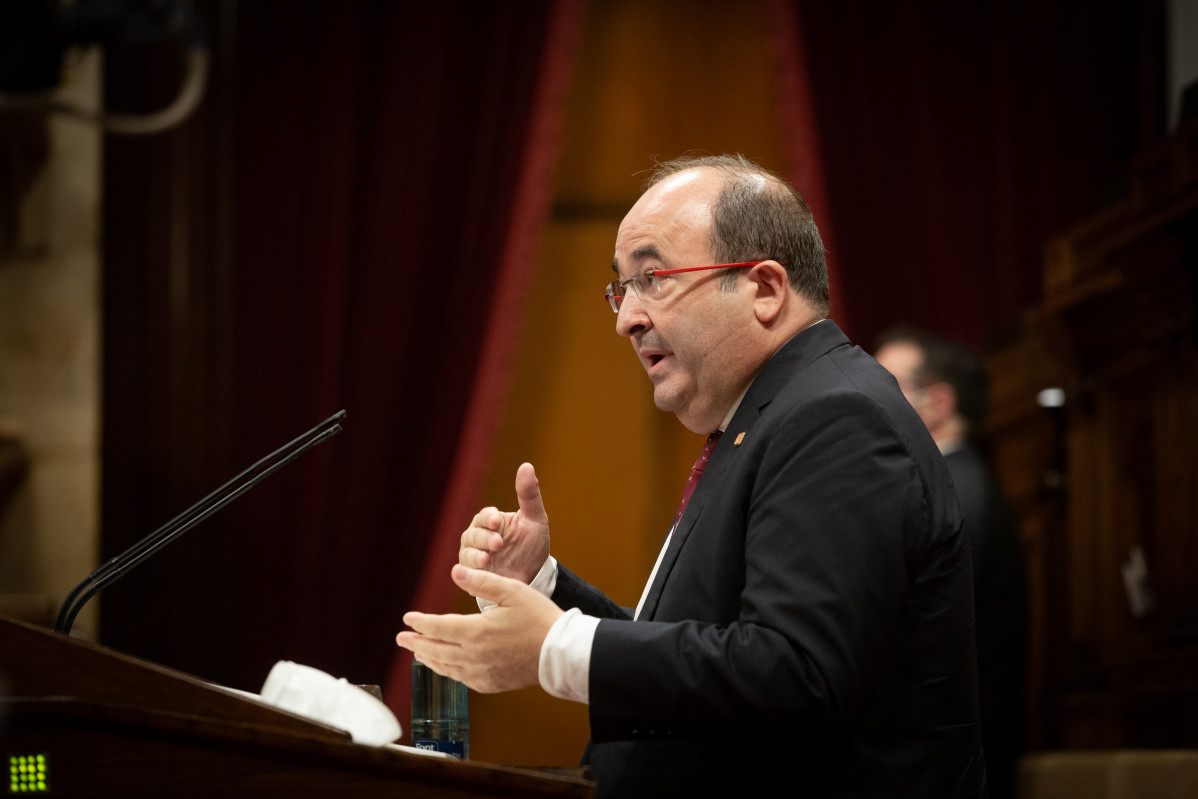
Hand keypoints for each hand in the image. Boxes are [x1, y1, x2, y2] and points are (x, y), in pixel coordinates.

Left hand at [396, 564, 563, 692]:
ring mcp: (482, 673)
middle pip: (436, 650)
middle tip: (401, 638)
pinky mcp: (490, 684)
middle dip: (416, 643)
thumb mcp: (512, 591)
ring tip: (418, 652)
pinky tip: (446, 666)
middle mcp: (474, 656)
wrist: (560, 653)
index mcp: (477, 632)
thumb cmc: (539, 618)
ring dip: (429, 658)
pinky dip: (447, 670)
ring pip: (446, 667)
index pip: (438, 627)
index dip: (420, 622)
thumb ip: (481, 582)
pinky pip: (461, 678)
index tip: (407, 618)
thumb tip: (455, 571)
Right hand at [459, 462, 549, 584]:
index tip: (497, 522)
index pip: (484, 516)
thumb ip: (529, 495)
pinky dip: (469, 573)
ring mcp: (473, 556)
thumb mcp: (535, 520)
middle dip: (484, 538)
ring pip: (466, 553)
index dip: (488, 518)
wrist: (534, 576)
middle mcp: (478, 537)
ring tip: (486, 560)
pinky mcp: (472, 576)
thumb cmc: (532, 545)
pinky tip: (478, 574)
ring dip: (474, 556)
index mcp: (491, 521)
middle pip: (473, 534)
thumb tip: (526, 465)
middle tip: (498, 544)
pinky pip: (465, 573)